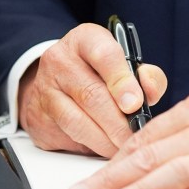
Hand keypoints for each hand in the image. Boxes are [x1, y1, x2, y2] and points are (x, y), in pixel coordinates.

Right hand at [18, 23, 166, 156]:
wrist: (57, 81)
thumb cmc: (101, 72)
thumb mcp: (126, 63)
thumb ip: (146, 75)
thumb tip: (150, 92)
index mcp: (86, 39)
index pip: (104, 55)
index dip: (121, 81)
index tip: (135, 104)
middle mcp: (60, 60)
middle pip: (91, 94)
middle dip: (118, 121)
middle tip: (135, 135)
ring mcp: (45, 89)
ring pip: (76, 121)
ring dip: (104, 140)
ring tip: (124, 146)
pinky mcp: (37, 117)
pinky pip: (66, 137)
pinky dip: (89, 146)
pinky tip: (105, 148)